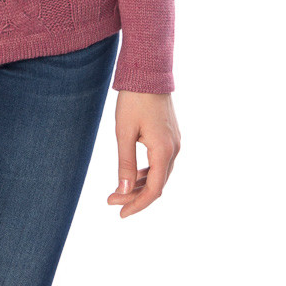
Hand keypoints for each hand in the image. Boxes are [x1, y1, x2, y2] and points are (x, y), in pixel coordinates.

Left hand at [107, 90, 180, 217]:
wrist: (148, 72)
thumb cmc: (134, 100)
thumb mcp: (124, 132)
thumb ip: (125, 163)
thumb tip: (123, 191)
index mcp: (164, 151)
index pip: (153, 190)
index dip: (137, 204)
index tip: (120, 213)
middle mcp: (174, 149)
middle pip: (156, 184)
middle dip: (134, 195)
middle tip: (111, 200)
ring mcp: (174, 142)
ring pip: (159, 173)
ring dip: (139, 184)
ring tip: (117, 190)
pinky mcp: (170, 135)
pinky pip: (160, 162)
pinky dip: (146, 171)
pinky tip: (131, 174)